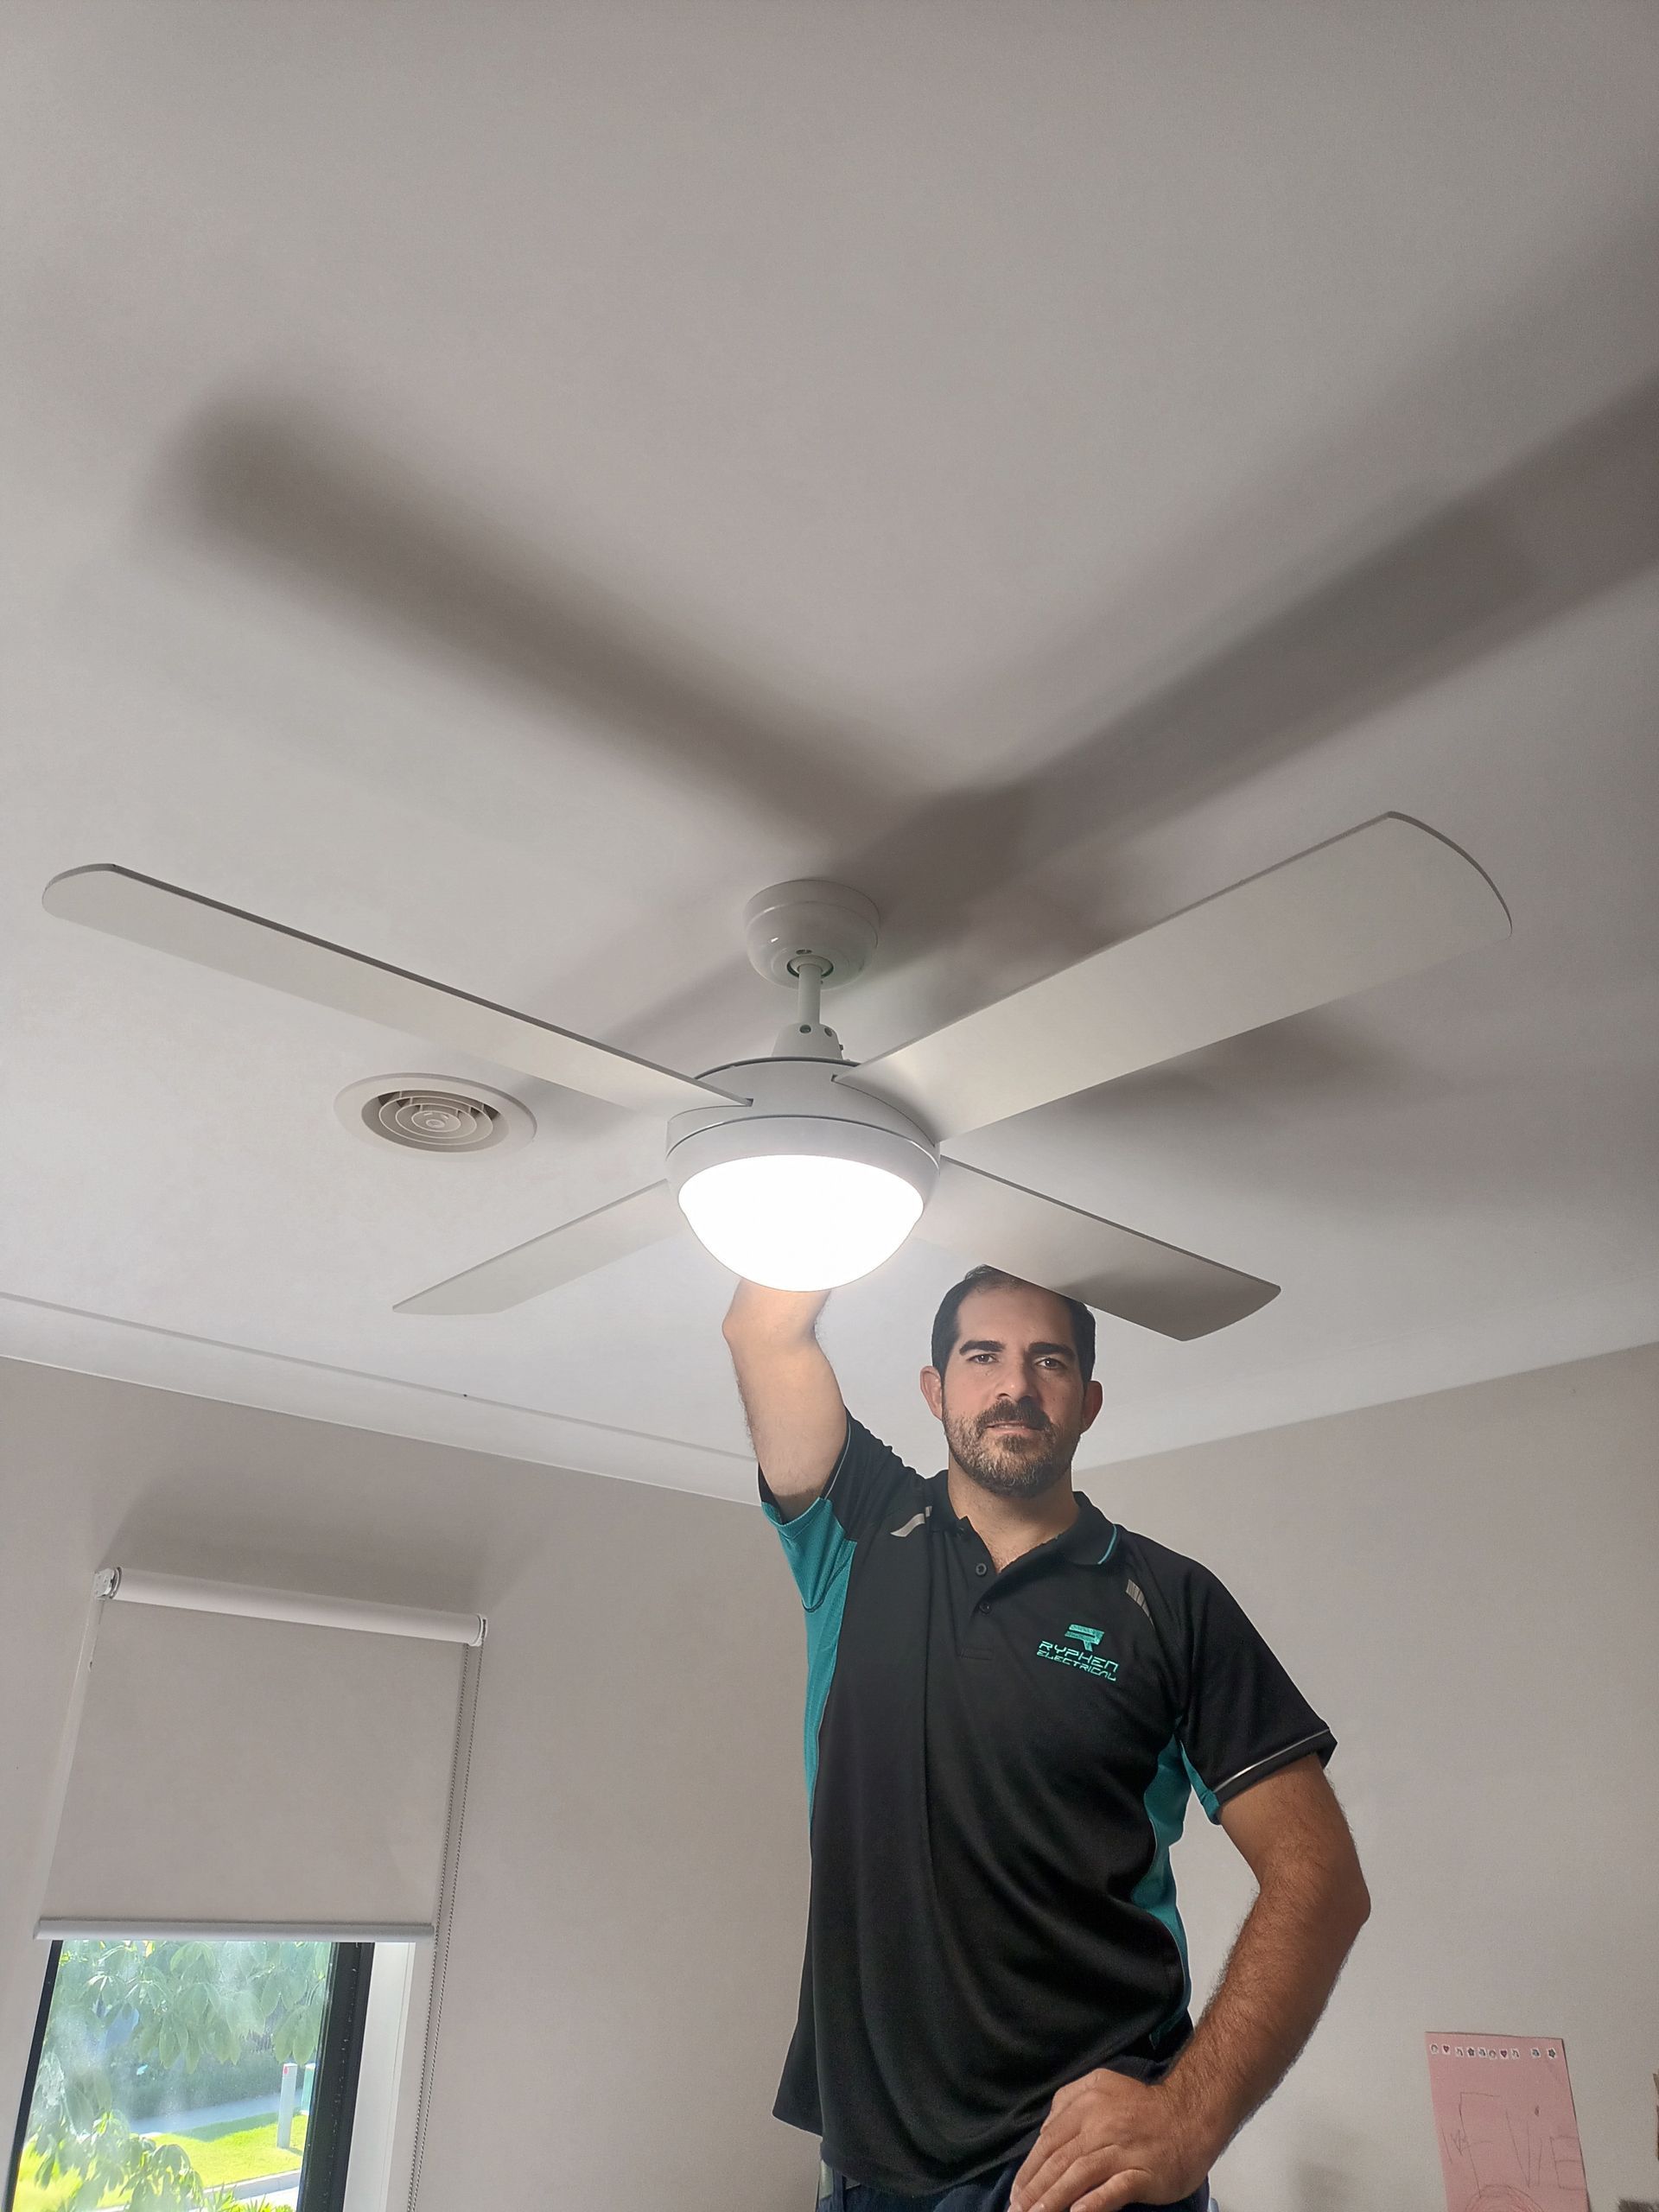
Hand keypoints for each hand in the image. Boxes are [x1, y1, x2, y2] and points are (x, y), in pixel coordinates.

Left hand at [1006, 2069, 1211, 2211]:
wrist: (1190, 2114)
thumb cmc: (1143, 2105)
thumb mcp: (1101, 2084)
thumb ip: (1069, 2101)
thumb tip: (1045, 2132)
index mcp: (1087, 2104)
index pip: (1048, 2142)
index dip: (1029, 2170)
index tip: (1015, 2193)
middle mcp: (1101, 2126)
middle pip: (1059, 2161)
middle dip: (1035, 2190)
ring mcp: (1123, 2150)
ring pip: (1080, 2175)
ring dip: (1054, 2199)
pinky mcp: (1144, 2173)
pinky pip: (1115, 2189)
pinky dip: (1094, 2202)